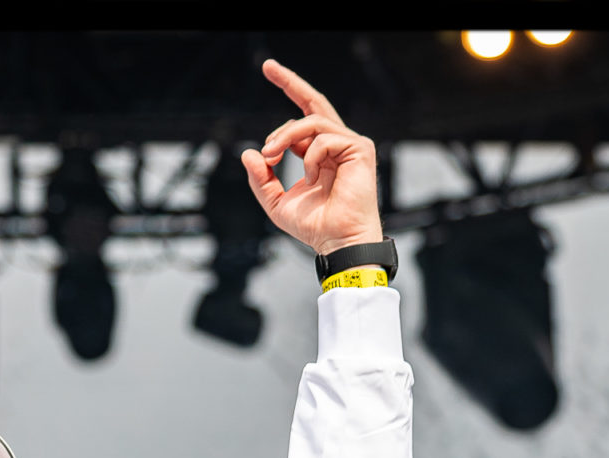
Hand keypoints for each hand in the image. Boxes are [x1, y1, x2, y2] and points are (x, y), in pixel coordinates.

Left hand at [239, 59, 381, 255]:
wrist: (337, 241)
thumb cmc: (315, 226)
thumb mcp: (277, 203)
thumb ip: (262, 179)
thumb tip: (249, 153)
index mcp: (320, 152)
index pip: (304, 114)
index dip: (289, 89)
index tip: (268, 68)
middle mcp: (336, 144)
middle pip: (314, 101)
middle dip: (290, 80)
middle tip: (267, 66)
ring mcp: (350, 144)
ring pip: (311, 121)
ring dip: (284, 136)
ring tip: (271, 156)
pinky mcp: (359, 148)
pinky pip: (322, 138)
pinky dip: (307, 157)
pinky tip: (309, 178)